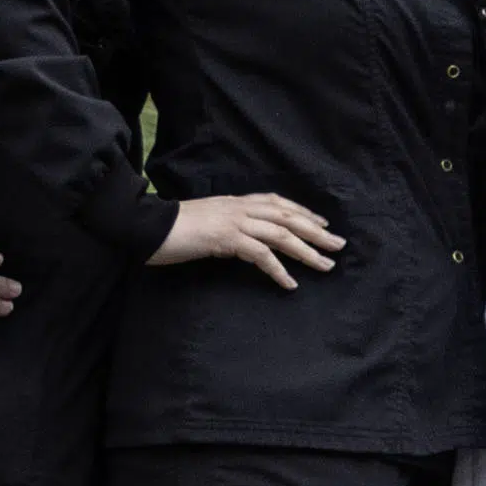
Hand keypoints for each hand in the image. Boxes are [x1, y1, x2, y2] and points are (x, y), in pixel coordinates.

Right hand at [153, 191, 343, 287]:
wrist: (147, 226)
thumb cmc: (173, 229)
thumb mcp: (206, 222)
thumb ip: (227, 227)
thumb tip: (242, 240)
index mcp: (235, 203)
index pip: (278, 203)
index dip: (303, 213)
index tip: (323, 224)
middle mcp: (239, 208)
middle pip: (288, 217)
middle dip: (316, 232)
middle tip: (338, 246)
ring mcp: (234, 222)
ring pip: (281, 234)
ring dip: (307, 251)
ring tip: (325, 265)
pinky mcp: (225, 239)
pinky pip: (260, 254)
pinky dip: (278, 269)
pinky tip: (290, 283)